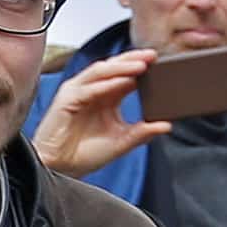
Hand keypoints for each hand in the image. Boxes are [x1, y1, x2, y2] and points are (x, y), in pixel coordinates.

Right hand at [31, 49, 171, 175]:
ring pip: (101, 71)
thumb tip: (166, 125)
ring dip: (121, 67)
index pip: (125, 74)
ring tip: (141, 65)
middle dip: (133, 59)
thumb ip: (142, 133)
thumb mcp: (121, 142)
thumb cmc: (83, 155)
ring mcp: (78, 92)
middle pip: (114, 67)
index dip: (141, 67)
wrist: (60, 170)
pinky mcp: (67, 99)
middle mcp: (92, 90)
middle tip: (153, 56)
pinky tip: (122, 82)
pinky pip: (89, 88)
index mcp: (106, 96)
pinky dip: (107, 84)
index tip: (161, 64)